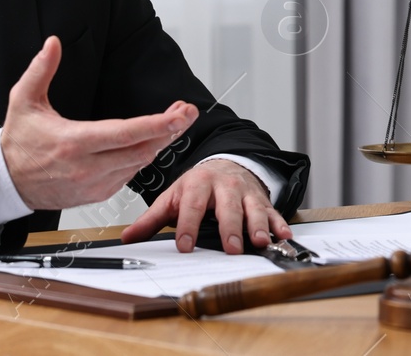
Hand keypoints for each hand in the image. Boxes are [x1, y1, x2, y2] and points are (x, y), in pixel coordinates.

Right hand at [0, 37, 198, 210]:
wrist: (7, 181)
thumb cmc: (18, 141)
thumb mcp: (23, 100)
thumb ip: (41, 69)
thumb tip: (54, 43)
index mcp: (73, 142)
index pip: (124, 134)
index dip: (156, 125)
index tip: (179, 116)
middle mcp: (87, 167)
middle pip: (141, 151)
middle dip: (169, 131)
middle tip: (187, 113)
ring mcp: (94, 184)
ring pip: (138, 164)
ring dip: (159, 143)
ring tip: (174, 123)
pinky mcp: (97, 194)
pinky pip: (129, 175)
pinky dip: (142, 158)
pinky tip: (150, 142)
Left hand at [121, 159, 292, 253]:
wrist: (226, 163)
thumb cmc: (197, 186)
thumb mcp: (173, 197)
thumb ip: (151, 219)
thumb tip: (127, 238)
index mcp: (198, 184)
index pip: (192, 205)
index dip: (188, 225)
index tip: (185, 246)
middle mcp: (224, 186)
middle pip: (227, 207)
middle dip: (230, 227)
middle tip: (231, 248)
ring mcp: (245, 192)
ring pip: (253, 208)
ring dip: (258, 225)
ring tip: (259, 242)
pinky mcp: (261, 199)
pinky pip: (272, 210)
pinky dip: (279, 223)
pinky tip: (283, 235)